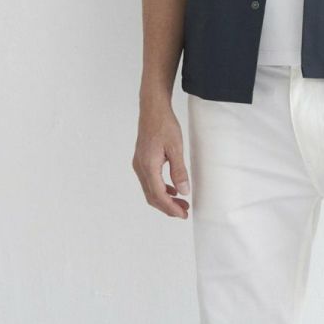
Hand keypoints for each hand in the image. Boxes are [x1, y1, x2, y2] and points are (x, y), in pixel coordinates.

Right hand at [132, 101, 190, 218]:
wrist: (152, 109)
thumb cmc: (164, 125)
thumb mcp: (176, 148)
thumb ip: (179, 171)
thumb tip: (184, 192)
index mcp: (148, 166)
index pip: (158, 195)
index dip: (170, 208)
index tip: (183, 214)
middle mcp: (140, 167)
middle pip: (152, 196)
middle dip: (168, 207)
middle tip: (184, 212)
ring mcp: (139, 164)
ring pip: (150, 190)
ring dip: (164, 199)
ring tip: (181, 203)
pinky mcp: (141, 161)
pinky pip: (149, 181)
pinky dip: (160, 189)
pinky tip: (172, 190)